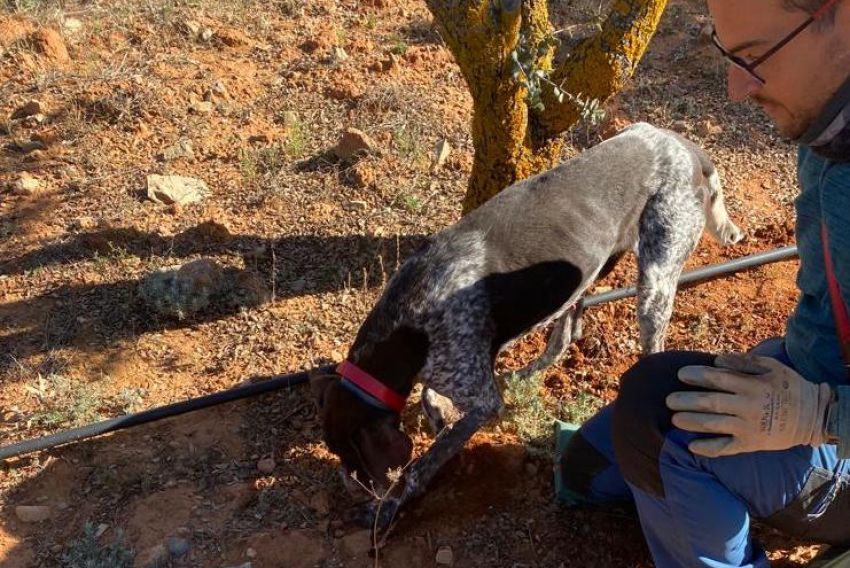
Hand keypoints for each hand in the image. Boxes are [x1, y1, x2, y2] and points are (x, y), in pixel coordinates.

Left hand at [665, 353, 832, 456]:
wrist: (813, 416)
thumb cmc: (788, 386)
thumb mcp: (771, 367)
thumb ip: (744, 362)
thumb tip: (717, 360)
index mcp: (751, 386)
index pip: (718, 379)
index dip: (697, 376)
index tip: (681, 374)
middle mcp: (747, 406)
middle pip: (710, 403)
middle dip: (686, 401)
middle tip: (668, 400)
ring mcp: (748, 427)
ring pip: (713, 425)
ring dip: (691, 422)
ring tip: (675, 419)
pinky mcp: (750, 444)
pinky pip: (725, 448)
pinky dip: (708, 448)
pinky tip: (692, 446)